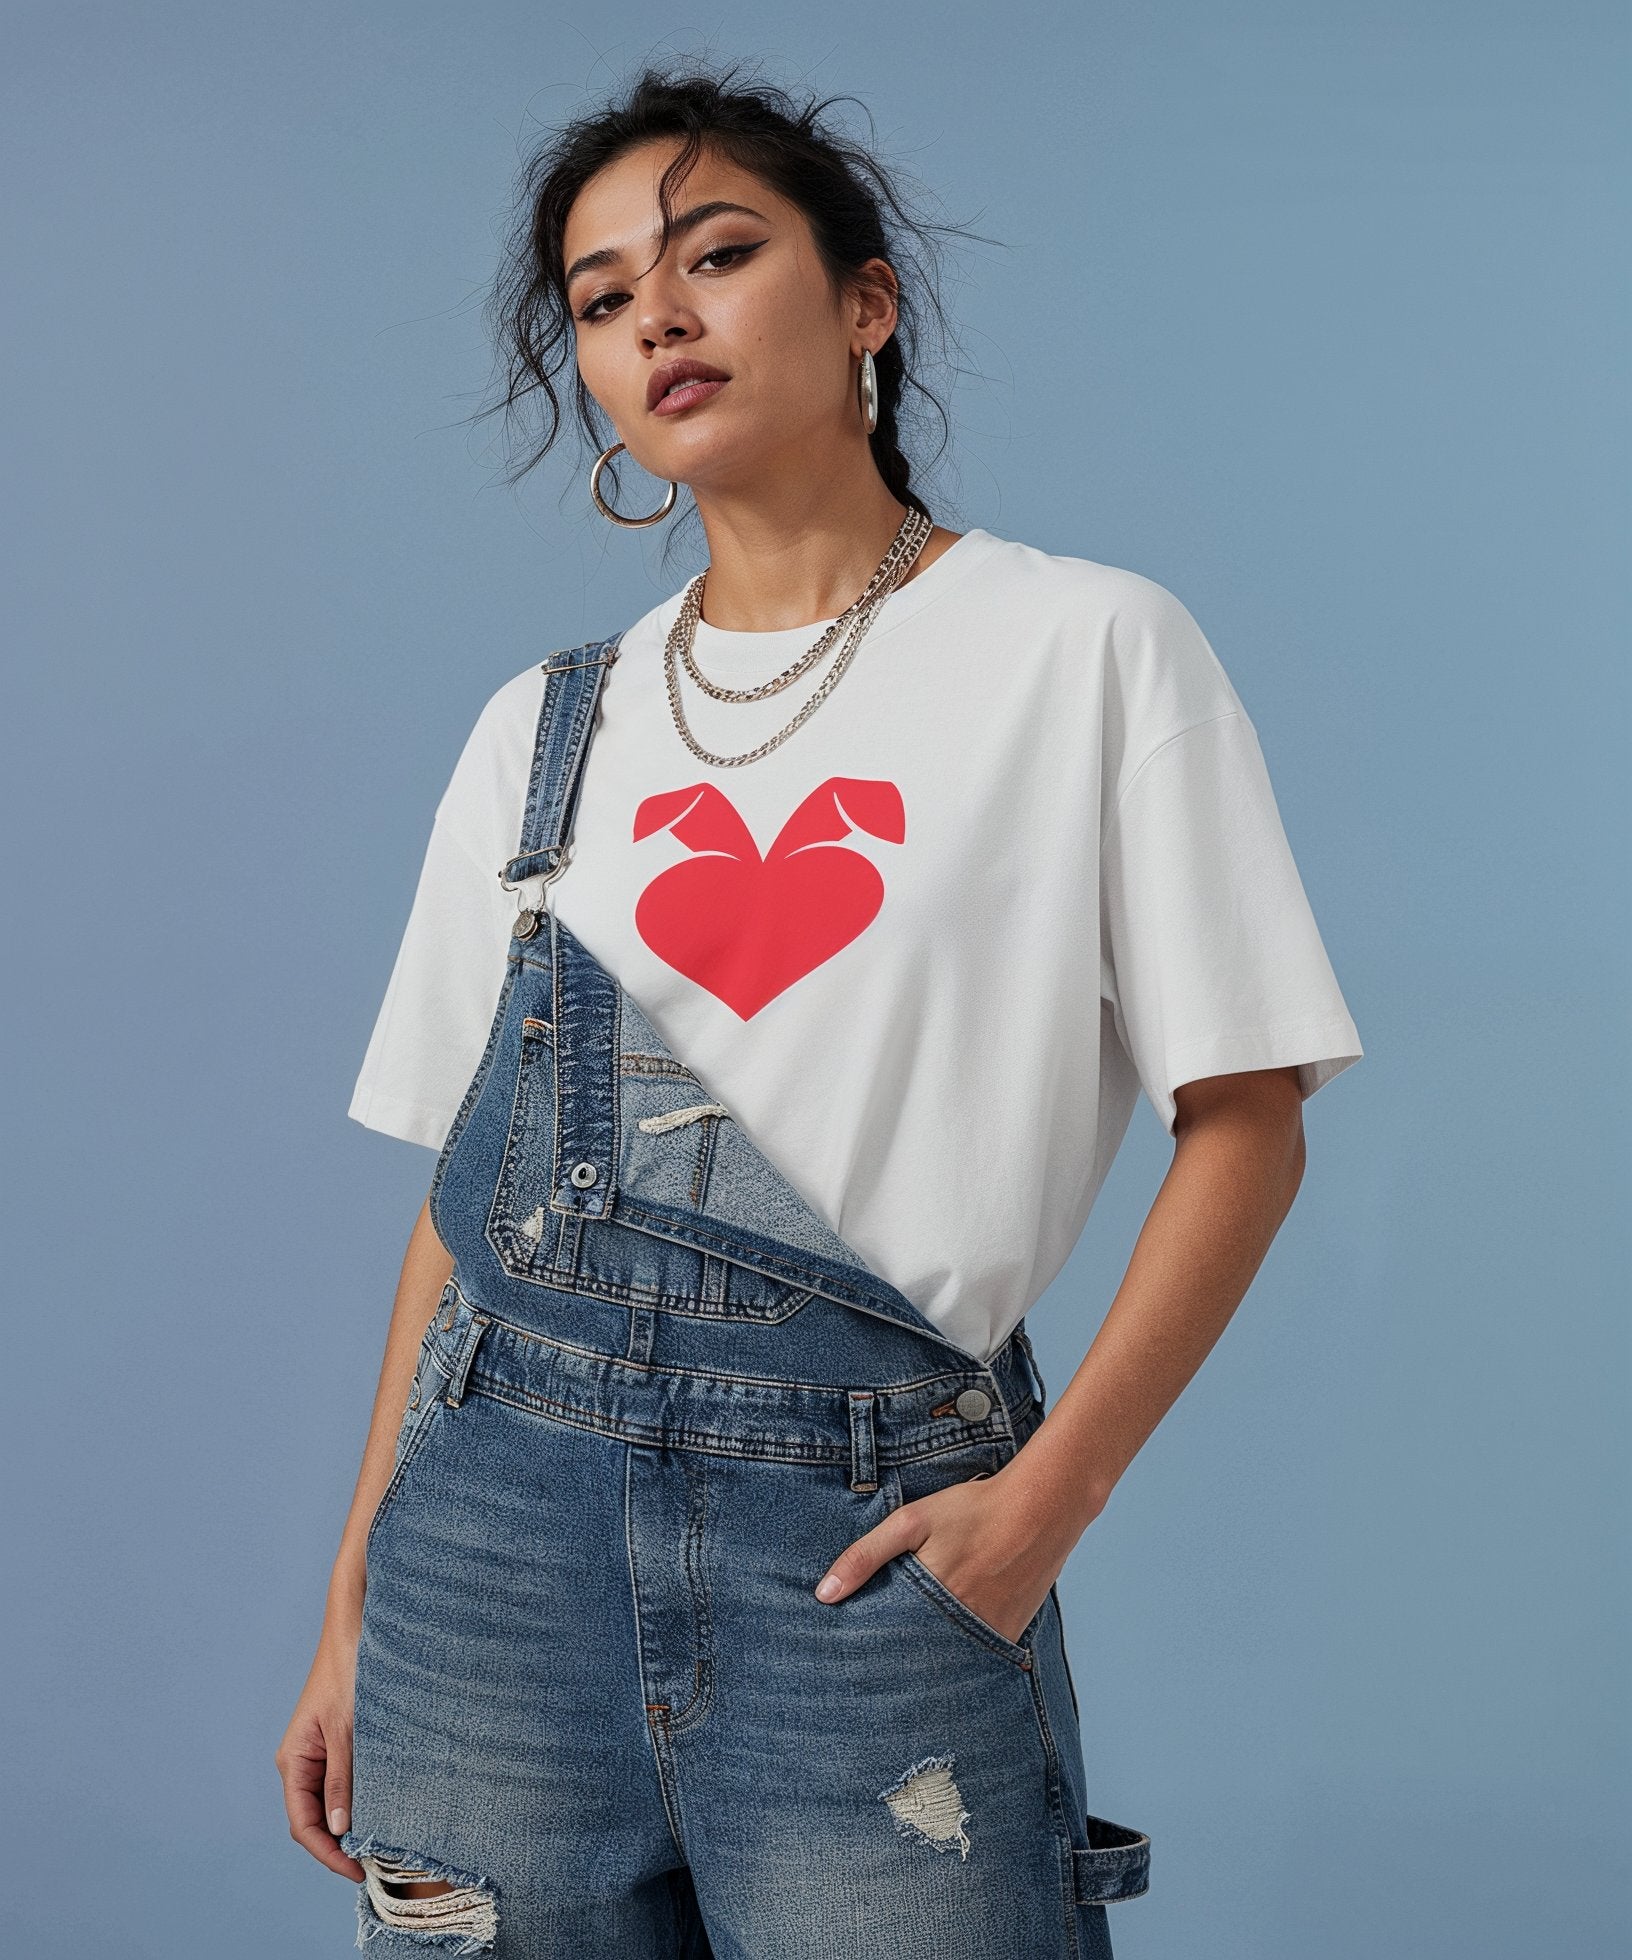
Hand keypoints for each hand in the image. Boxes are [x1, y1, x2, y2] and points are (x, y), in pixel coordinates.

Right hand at [276, 1630, 364, 1880]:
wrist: (355, 1631)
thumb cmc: (348, 1673)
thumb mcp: (348, 1729)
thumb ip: (342, 1778)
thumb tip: (339, 1826)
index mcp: (294, 1761)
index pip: (303, 1824)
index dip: (327, 1854)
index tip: (357, 1871)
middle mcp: (300, 1762)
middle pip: (312, 1820)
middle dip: (338, 1845)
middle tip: (373, 1864)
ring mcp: (317, 1753)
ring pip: (327, 1803)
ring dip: (348, 1824)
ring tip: (378, 1844)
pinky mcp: (335, 1743)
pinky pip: (340, 1782)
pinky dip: (355, 1801)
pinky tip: (378, 1809)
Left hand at [813, 1465, 1064, 1647]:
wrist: (1042, 1507)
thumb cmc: (973, 1509)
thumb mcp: (911, 1522)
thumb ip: (865, 1556)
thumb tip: (824, 1595)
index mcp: (930, 1602)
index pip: (887, 1647)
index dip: (868, 1657)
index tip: (848, 1664)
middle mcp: (960, 1627)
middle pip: (917, 1662)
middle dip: (896, 1667)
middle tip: (872, 1678)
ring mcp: (989, 1635)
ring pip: (948, 1661)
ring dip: (929, 1661)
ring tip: (909, 1663)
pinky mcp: (1010, 1633)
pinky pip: (977, 1654)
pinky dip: (960, 1651)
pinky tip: (948, 1641)